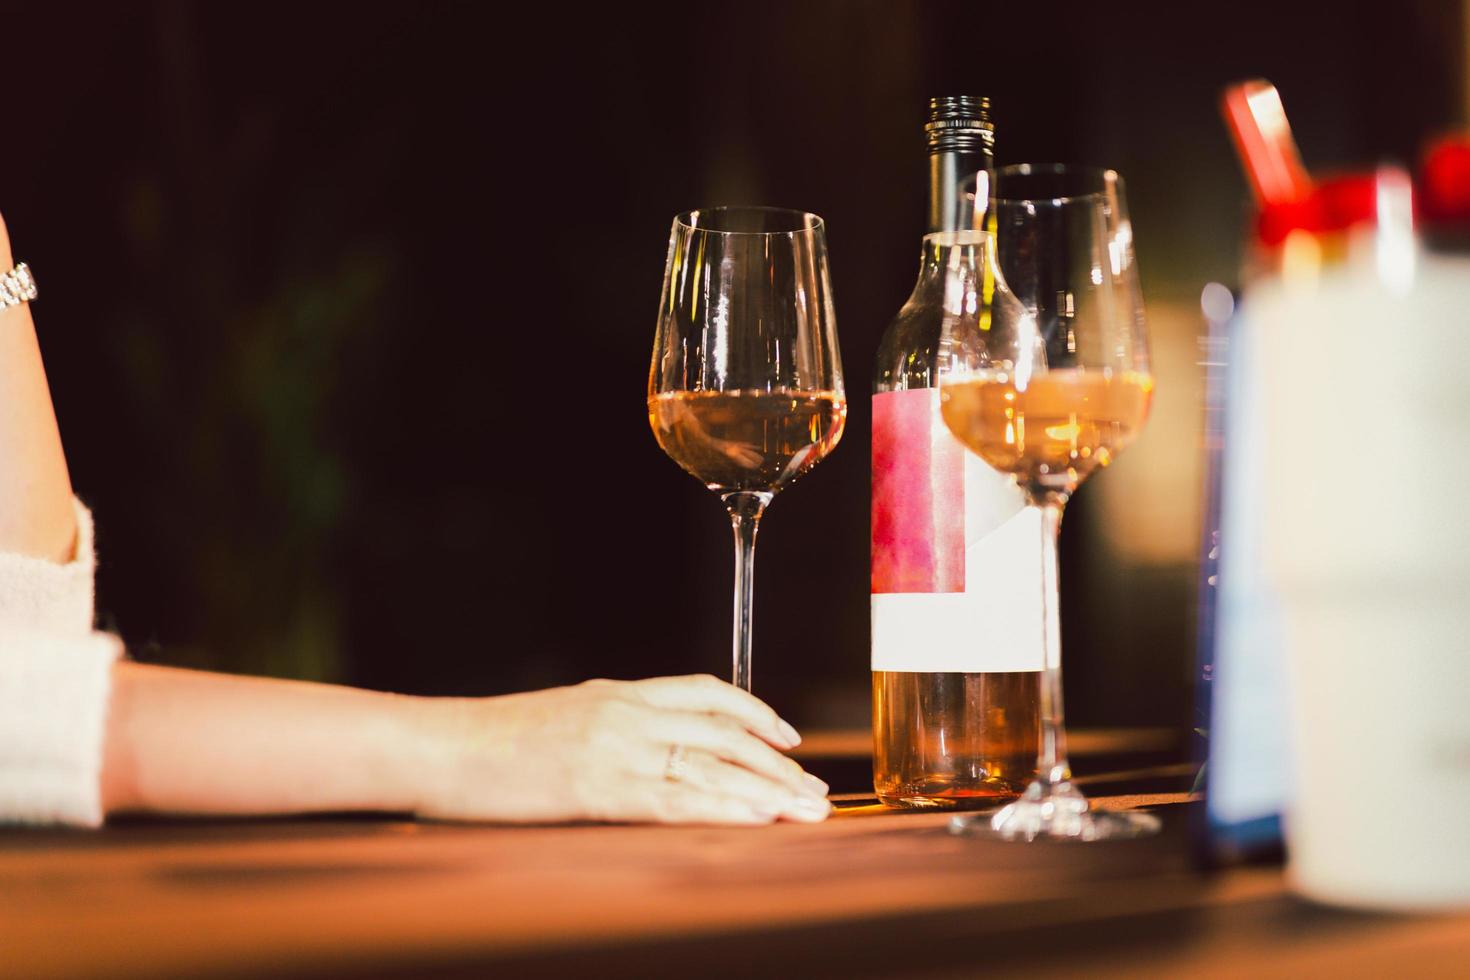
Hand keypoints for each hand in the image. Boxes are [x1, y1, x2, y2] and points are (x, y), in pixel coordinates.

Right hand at [412, 675, 831, 825]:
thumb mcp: (567, 715)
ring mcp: (617, 747)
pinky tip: (759, 821)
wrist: (442, 748)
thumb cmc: (494, 741)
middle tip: (817, 792)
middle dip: (778, 765)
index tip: (789, 738)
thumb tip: (654, 743)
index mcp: (620, 692)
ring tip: (808, 812)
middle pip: (724, 732)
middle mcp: (628, 712)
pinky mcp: (601, 786)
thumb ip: (615, 723)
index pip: (708, 692)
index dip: (757, 712)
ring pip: (712, 765)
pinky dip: (726, 809)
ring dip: (768, 792)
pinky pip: (678, 799)